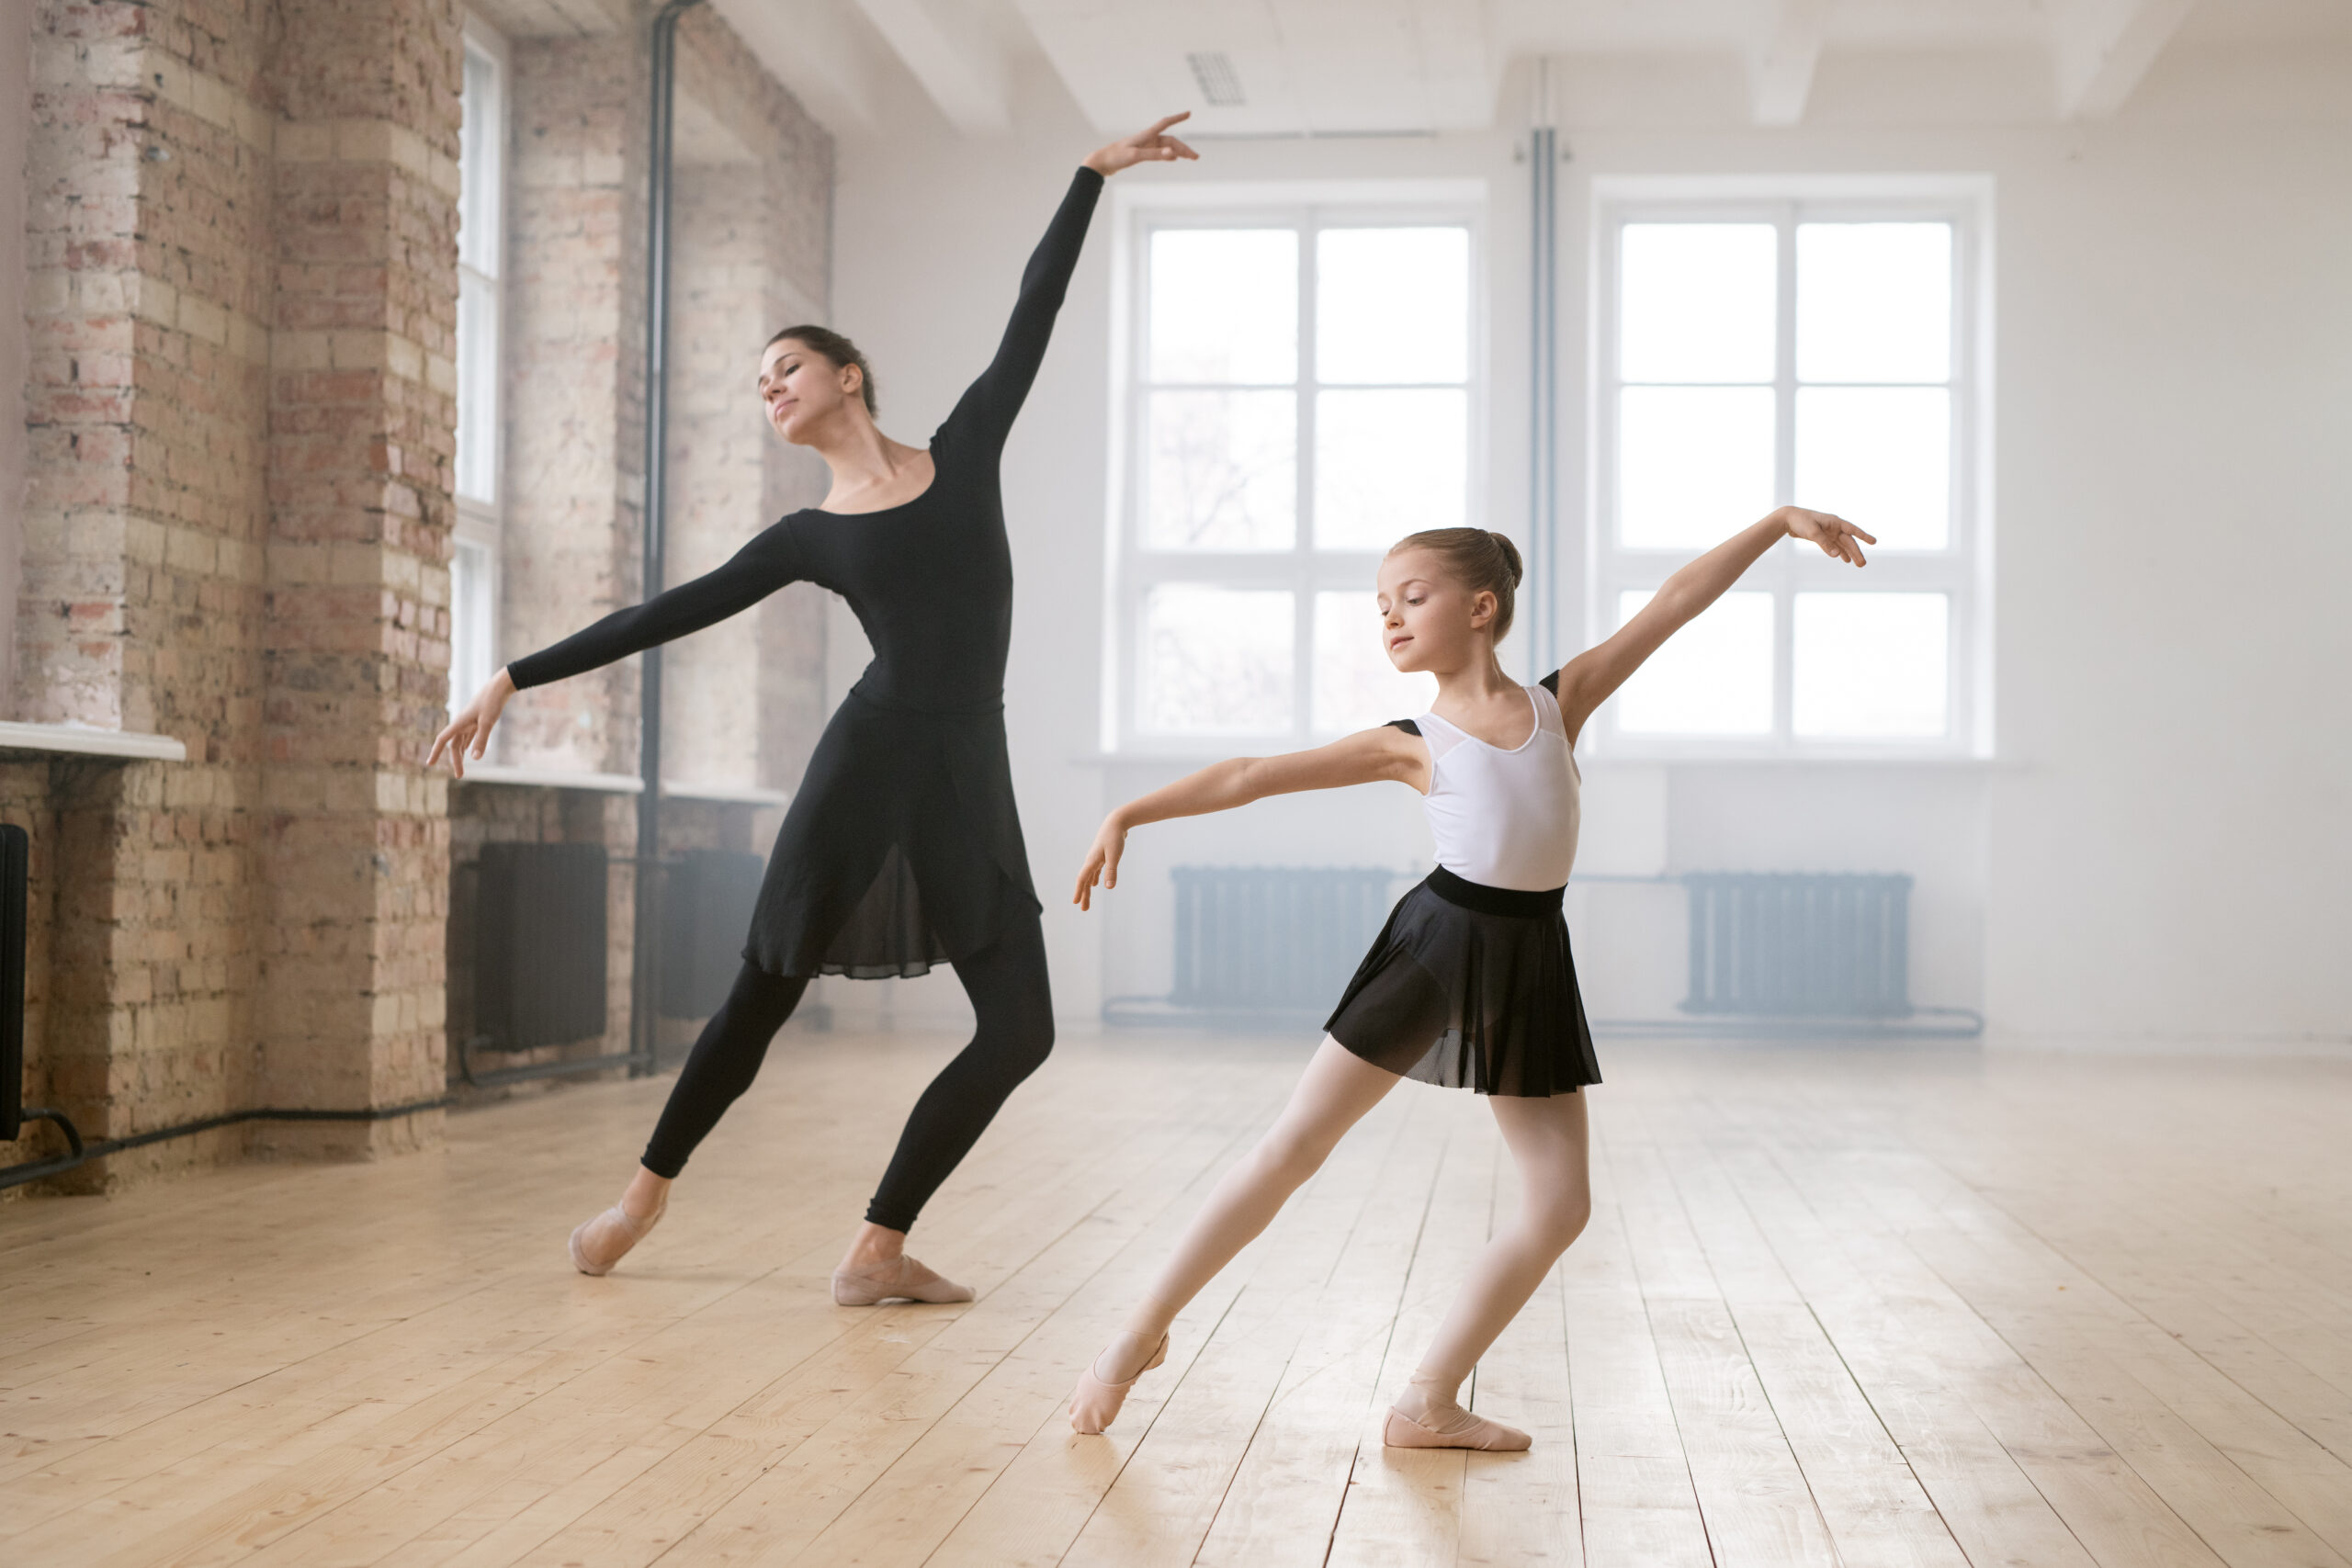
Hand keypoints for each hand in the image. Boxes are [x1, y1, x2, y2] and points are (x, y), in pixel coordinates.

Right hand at [426, 667, 515, 778]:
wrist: (499, 687)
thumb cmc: (493, 702)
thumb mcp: (488, 722)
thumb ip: (481, 740)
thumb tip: (475, 759)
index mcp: (459, 722)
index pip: (443, 740)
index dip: (435, 752)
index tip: (429, 764)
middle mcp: (461, 723)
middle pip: (454, 745)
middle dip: (455, 760)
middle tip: (459, 776)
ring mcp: (469, 722)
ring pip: (460, 742)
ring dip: (460, 755)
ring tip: (461, 769)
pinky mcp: (477, 721)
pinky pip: (468, 737)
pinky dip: (467, 747)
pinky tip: (469, 753)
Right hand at [1072, 815, 1129, 911]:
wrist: (1116, 822)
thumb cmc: (1115, 837)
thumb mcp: (1115, 855)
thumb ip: (1111, 871)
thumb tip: (1109, 888)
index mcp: (1092, 861)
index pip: (1082, 879)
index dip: (1078, 891)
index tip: (1075, 902)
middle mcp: (1091, 860)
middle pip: (1084, 881)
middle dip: (1083, 895)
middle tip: (1084, 909)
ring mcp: (1095, 858)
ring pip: (1089, 877)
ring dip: (1087, 889)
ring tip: (1086, 900)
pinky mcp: (1101, 856)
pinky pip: (1094, 871)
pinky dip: (1093, 879)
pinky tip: (1094, 885)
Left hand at [1084, 113, 1198, 176]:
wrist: (1101, 163)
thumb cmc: (1116, 157)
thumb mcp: (1136, 156)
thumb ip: (1155, 155)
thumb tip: (1174, 154)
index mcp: (1146, 135)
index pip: (1165, 123)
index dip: (1177, 118)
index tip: (1189, 113)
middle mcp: (1147, 138)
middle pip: (1171, 140)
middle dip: (1184, 148)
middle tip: (1196, 157)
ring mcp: (1145, 145)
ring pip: (1167, 147)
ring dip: (1179, 152)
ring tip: (1190, 158)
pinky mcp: (1141, 153)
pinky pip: (1160, 152)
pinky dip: (1169, 154)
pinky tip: (1174, 158)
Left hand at [1778, 506, 1875, 566]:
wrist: (1788, 519)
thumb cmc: (1801, 521)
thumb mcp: (1813, 532)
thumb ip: (1825, 543)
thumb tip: (1837, 555)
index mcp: (1835, 522)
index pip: (1852, 530)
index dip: (1863, 536)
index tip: (1874, 542)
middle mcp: (1834, 527)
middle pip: (1848, 541)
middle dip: (1856, 552)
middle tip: (1862, 564)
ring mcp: (1829, 532)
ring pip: (1842, 545)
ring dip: (1850, 554)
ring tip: (1858, 564)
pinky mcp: (1822, 537)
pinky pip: (1834, 546)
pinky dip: (1840, 553)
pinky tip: (1845, 560)